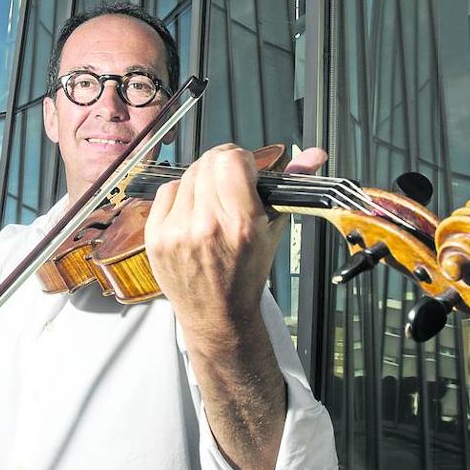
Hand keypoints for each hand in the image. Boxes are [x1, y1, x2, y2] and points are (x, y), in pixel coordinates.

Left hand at [144, 143, 326, 334]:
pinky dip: (180, 197)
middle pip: (208, 162)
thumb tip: (314, 154)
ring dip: (202, 182)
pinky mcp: (155, 236)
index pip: (231, 160)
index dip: (241, 159)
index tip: (245, 171)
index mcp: (240, 224)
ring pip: (187, 175)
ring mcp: (176, 231)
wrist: (217, 316)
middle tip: (230, 184)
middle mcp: (206, 226)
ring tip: (212, 205)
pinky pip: (165, 192)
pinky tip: (192, 214)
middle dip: (222, 167)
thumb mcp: (273, 231)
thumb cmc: (246, 276)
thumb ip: (290, 187)